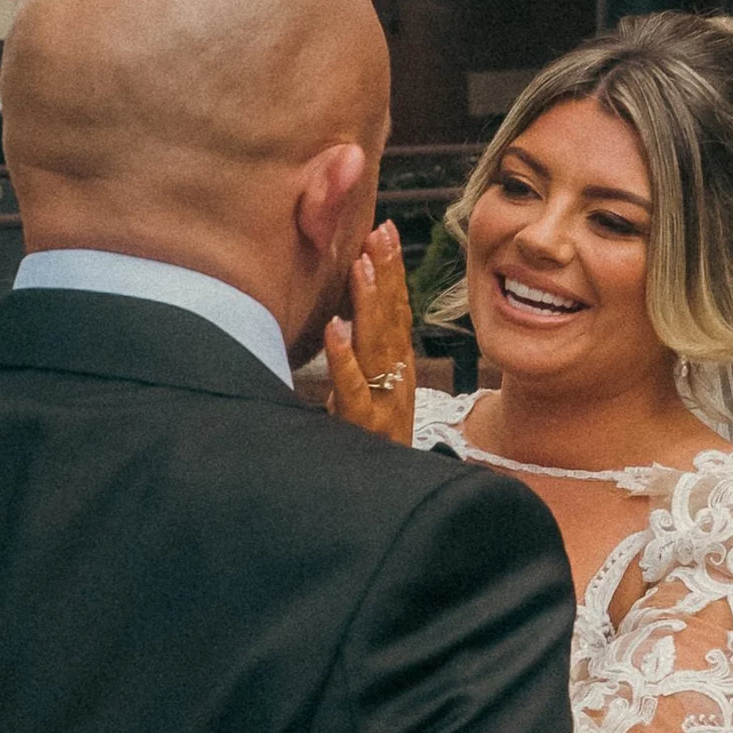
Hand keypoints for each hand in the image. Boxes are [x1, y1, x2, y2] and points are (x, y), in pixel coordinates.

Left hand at [323, 221, 415, 442]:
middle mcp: (396, 380)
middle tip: (379, 232)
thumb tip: (350, 318)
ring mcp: (383, 402)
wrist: (385, 500)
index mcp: (398, 370)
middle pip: (393, 319)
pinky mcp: (363, 424)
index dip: (393, 271)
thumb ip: (365, 361)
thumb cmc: (370, 445)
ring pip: (377, 345)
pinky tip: (334, 329)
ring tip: (360, 265)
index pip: (398, 311)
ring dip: (369, 302)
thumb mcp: (371, 397)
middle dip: (387, 272)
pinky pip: (352, 387)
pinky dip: (343, 356)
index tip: (385, 232)